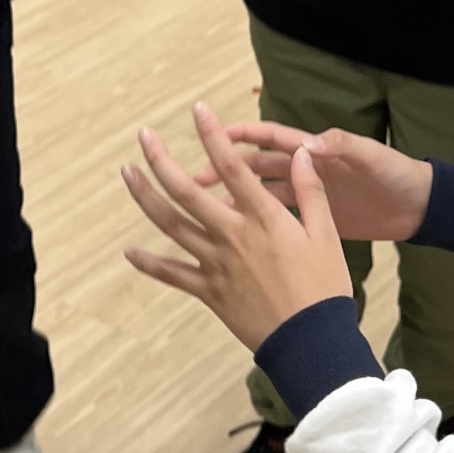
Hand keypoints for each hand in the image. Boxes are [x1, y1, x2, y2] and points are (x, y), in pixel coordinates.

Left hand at [121, 104, 352, 352]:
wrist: (310, 342)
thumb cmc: (324, 288)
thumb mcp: (326, 235)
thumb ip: (310, 193)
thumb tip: (301, 155)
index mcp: (263, 219)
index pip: (232, 167)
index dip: (213, 135)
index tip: (197, 110)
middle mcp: (233, 236)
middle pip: (187, 191)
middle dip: (161, 160)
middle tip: (144, 135)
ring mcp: (216, 264)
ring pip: (171, 225)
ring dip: (145, 198)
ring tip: (127, 174)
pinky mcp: (209, 292)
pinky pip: (173, 275)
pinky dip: (149, 264)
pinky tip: (129, 251)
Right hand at [197, 120, 432, 240]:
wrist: (418, 208)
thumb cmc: (396, 175)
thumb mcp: (371, 157)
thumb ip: (341, 147)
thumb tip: (308, 144)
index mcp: (317, 151)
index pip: (272, 138)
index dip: (243, 134)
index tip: (215, 133)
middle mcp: (307, 171)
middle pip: (257, 167)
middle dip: (226, 169)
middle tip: (195, 178)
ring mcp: (309, 197)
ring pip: (262, 196)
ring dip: (236, 199)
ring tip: (205, 208)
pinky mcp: (315, 221)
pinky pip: (279, 221)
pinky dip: (258, 225)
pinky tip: (236, 236)